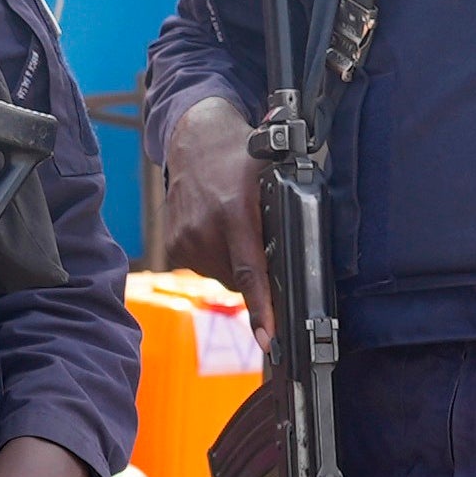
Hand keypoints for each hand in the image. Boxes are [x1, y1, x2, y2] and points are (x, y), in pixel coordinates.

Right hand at [157, 92, 268, 337]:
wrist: (194, 140)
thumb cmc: (238, 156)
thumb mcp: (271, 177)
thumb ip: (283, 215)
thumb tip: (301, 257)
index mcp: (234, 212)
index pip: (250, 271)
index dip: (261, 308)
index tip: (268, 337)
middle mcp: (205, 229)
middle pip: (239, 280)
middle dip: (255, 272)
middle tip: (258, 240)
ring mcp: (185, 238)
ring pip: (222, 276)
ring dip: (233, 263)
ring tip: (233, 227)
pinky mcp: (174, 244)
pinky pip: (204, 267)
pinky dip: (215, 257)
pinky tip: (216, 229)